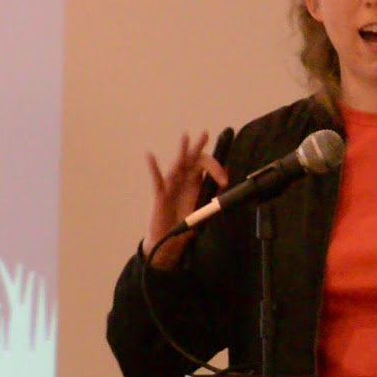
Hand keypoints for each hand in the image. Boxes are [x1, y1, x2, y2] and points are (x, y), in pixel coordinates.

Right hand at [142, 132, 228, 269]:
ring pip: (177, 165)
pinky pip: (156, 179)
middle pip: (192, 159)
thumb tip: (227, 179)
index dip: (216, 170)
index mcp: (196, 182)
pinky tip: (150, 156)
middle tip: (205, 134)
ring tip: (185, 137)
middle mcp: (184, 180)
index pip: (207, 167)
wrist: (171, 242)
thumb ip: (215, 196)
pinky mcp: (160, 194)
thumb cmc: (186, 224)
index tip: (224, 182)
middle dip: (199, 147)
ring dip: (181, 150)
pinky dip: (153, 167)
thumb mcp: (205, 211)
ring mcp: (172, 185)